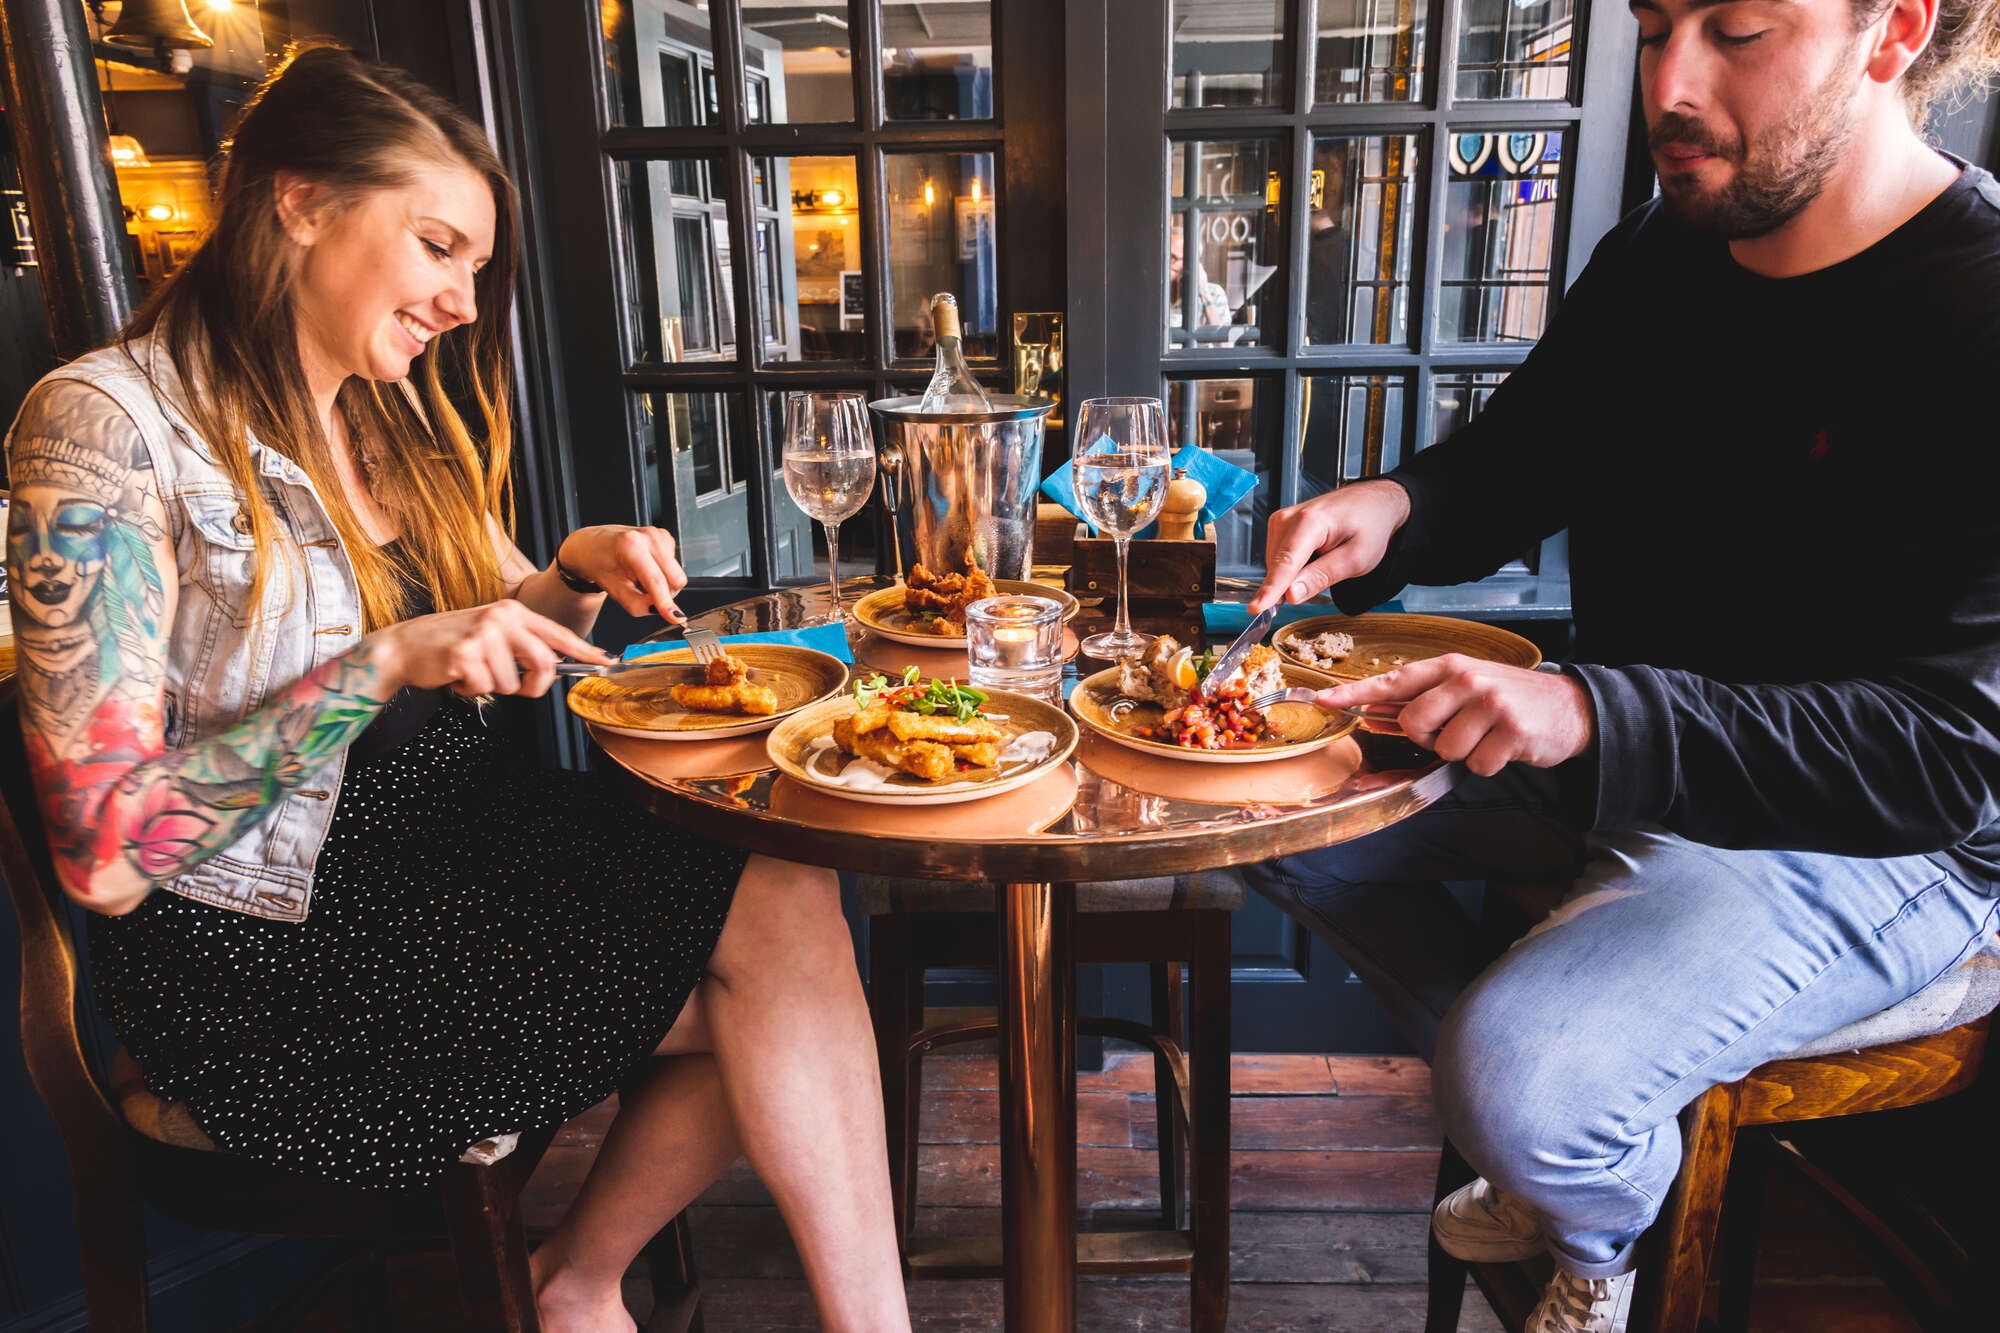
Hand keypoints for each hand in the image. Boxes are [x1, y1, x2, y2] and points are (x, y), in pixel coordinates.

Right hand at [373, 601, 613, 698]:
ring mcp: (484, 634)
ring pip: (512, 683)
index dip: (584, 651)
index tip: (605, 662)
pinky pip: (485, 688)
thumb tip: (552, 670)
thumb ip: (521, 647)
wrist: (405, 645)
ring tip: (472, 671)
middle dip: (533, 685)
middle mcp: (502, 617)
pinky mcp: (465, 654)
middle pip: (543, 663)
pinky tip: (457, 675)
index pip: (558, 634)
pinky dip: (471, 690)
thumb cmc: (451, 644)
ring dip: (493, 687)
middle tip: (516, 687)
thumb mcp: (492, 635)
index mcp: (513, 612)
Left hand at [556, 525, 688, 621]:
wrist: (592, 544)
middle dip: (665, 594)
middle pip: (675, 578)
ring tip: (640, 579)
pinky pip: (675, 566)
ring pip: (677, 574)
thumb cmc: (598, 563)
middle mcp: (649, 537)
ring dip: (663, 584)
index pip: (657, 581)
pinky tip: (646, 569)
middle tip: (644, 594)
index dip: (666, 603)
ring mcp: (659, 535)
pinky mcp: (665, 538)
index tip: (675, 618)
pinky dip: (663, 574)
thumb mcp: (613, 589)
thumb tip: (657, 610)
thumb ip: (636, 604)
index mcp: (632, 546)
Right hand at [1249, 479, 1411, 613]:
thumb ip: (1321, 577)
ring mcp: (1281, 520)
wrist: (1372, 503)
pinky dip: (1293, 566)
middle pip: (1278, 567)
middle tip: (1327, 574)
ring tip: (1324, 559)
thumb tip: (1291, 595)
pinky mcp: (1280, 526)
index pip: (1285, 563)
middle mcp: (1288, 518)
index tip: (1256, 608)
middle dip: (1293, 583)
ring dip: (1295, 574)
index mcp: (1310, 522)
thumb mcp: (1355, 559)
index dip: (1270, 589)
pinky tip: (1314, 556)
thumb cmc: (1369, 525)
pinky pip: (1278, 558)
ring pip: (1276, 565)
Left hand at [1313, 655, 1594, 776]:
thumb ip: (1424, 699)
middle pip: (1414, 723)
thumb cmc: (1508, 699)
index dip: (1355, 693)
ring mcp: (1490, 704)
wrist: (1569, 707)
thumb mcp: (1466, 688)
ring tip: (1486, 736)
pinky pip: (1476, 765)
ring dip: (1463, 753)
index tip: (1323, 701)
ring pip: (1445, 748)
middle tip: (1458, 730)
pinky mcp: (1511, 731)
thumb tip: (1374, 714)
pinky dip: (1487, 764)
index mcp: (1450, 667)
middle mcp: (1467, 680)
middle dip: (1429, 737)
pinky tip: (1504, 746)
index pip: (1393, 680)